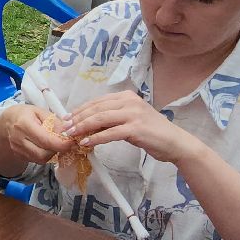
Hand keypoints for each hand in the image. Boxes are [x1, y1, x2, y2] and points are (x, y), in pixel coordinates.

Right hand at [0, 104, 75, 166]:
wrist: (7, 122)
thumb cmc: (26, 114)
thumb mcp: (40, 111)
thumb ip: (55, 122)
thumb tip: (68, 133)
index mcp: (24, 124)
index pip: (46, 140)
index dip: (61, 144)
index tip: (71, 142)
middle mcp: (18, 139)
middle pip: (43, 154)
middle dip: (57, 151)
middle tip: (63, 143)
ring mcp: (17, 150)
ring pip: (40, 160)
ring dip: (51, 154)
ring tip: (54, 144)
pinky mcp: (19, 156)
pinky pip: (36, 160)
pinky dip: (45, 155)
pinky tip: (46, 147)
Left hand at [65, 91, 203, 165]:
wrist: (175, 142)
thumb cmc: (152, 133)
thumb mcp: (131, 120)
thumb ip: (113, 119)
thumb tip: (88, 125)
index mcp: (127, 97)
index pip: (97, 101)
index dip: (80, 109)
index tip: (67, 118)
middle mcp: (129, 101)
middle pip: (96, 108)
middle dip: (78, 118)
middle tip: (64, 127)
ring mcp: (133, 114)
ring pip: (100, 118)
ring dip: (83, 127)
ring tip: (71, 134)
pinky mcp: (136, 128)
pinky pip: (110, 133)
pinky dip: (95, 138)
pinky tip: (86, 142)